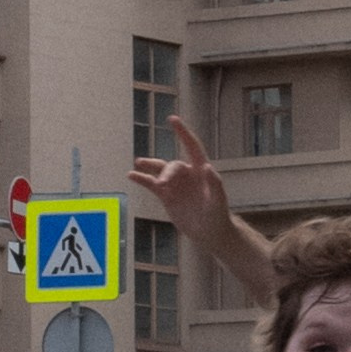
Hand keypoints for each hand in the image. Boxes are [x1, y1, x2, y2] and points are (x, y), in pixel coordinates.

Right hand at [129, 119, 232, 258]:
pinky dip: (142, 179)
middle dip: (166, 173)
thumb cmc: (217, 215)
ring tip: (138, 164)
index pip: (192, 146)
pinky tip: (131, 175)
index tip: (172, 119)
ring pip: (160, 170)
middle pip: (172, 166)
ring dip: (150, 167)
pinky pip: (151, 185)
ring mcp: (175, 184)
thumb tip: (208, 168)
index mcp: (201, 170)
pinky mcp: (166, 196)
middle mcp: (187, 174)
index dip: (183, 133)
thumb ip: (215, 183)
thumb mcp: (218, 200)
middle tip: (163, 185)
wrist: (209, 232)